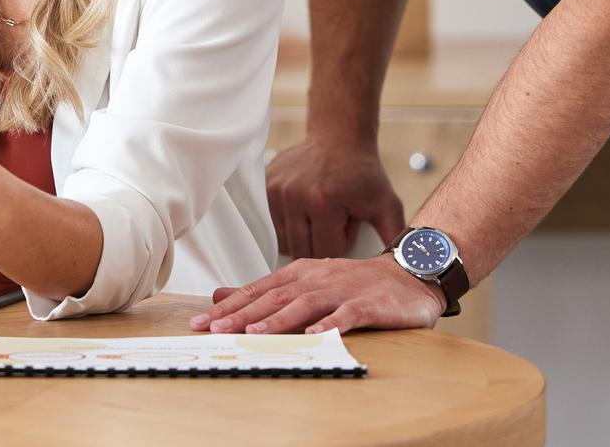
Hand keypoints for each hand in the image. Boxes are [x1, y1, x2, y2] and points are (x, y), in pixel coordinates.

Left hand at [189, 254, 445, 335]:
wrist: (407, 275)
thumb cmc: (354, 283)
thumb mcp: (307, 281)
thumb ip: (267, 291)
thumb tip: (222, 295)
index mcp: (299, 274)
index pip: (257, 290)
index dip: (229, 306)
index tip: (201, 321)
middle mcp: (316, 279)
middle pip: (274, 297)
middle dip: (242, 314)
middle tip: (214, 328)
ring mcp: (342, 291)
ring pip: (304, 305)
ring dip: (278, 320)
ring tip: (254, 334)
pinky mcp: (368, 305)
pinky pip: (347, 316)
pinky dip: (330, 325)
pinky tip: (315, 335)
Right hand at [265, 136, 404, 258]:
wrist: (338, 137)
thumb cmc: (363, 173)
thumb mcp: (386, 204)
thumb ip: (395, 237)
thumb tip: (410, 268)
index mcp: (323, 202)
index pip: (326, 253)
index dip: (342, 243)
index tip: (350, 223)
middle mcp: (293, 196)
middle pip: (302, 251)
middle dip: (321, 242)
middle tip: (335, 220)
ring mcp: (275, 191)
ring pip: (284, 241)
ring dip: (303, 236)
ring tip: (319, 216)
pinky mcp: (263, 186)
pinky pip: (272, 224)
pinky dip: (288, 225)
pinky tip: (303, 210)